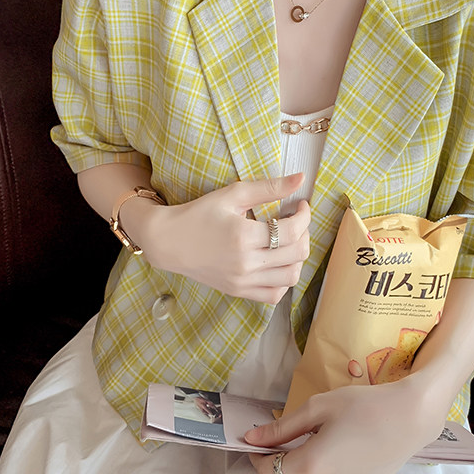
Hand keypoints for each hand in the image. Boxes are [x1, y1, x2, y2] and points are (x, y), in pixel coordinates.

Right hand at [138, 173, 310, 304]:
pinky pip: (274, 295)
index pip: (292, 231)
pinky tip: (277, 262)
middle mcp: (246, 263)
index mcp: (244, 236)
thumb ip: (269, 187)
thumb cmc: (199, 214)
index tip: (300, 206)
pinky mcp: (238, 291)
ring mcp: (242, 281)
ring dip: (298, 258)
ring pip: (291, 277)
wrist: (168, 242)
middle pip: (297, 254)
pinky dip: (284, 279)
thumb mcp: (232, 194)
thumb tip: (301, 178)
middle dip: (305, 234)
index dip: (305, 216)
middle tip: (295, 222)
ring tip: (288, 242)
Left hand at [245, 377, 448, 473]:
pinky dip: (322, 467)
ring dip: (302, 462)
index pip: (268, 469)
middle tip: (284, 431)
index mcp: (310, 465)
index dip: (257, 455)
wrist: (409, 417)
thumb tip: (252, 437)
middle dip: (279, 457)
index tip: (255, 439)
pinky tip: (335, 444)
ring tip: (314, 433)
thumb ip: (282, 427)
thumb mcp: (317, 407)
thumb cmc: (362, 405)